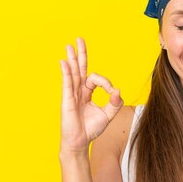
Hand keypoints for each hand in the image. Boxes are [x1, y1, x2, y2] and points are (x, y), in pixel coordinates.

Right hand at [59, 37, 122, 153]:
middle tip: (79, 39)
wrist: (80, 142)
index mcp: (88, 93)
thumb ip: (114, 102)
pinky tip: (64, 62)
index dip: (106, 82)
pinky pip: (67, 83)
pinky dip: (66, 72)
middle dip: (80, 54)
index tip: (112, 91)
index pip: (96, 79)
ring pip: (73, 73)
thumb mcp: (108, 115)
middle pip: (80, 69)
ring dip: (72, 59)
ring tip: (69, 46)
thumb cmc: (91, 129)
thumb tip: (118, 89)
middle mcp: (79, 91)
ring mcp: (72, 94)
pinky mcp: (67, 100)